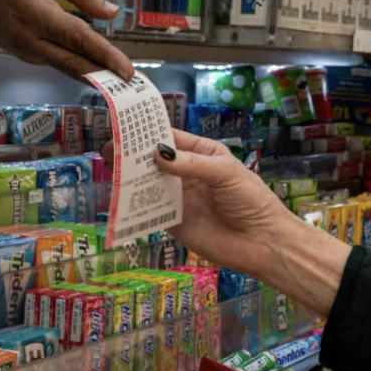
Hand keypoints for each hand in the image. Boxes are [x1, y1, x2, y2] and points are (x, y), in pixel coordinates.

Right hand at [0, 0, 133, 81]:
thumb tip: (109, 12)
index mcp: (34, 12)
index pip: (76, 37)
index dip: (103, 55)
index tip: (126, 70)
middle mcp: (29, 39)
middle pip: (73, 63)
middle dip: (105, 75)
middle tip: (132, 84)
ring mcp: (26, 52)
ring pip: (66, 66)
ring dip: (94, 73)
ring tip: (121, 78)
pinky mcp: (26, 56)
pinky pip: (57, 61)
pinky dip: (78, 65)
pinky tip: (97, 66)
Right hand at [104, 130, 292, 277]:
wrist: (263, 243)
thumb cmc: (251, 201)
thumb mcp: (225, 173)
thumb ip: (192, 164)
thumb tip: (158, 154)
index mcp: (200, 153)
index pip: (169, 137)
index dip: (147, 131)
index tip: (123, 126)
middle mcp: (185, 173)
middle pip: (153, 159)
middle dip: (131, 154)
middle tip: (107, 150)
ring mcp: (177, 197)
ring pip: (147, 183)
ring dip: (128, 178)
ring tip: (108, 170)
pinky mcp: (172, 221)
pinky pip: (149, 210)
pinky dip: (134, 204)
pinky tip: (119, 198)